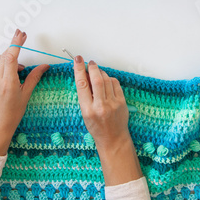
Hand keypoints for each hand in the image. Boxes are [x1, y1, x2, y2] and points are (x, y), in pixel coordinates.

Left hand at [0, 29, 49, 154]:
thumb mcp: (26, 94)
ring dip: (8, 56)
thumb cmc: (13, 113)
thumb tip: (44, 66)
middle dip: (14, 45)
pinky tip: (5, 68)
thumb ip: (34, 77)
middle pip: (5, 55)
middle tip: (23, 38)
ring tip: (19, 66)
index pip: (11, 56)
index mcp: (8, 82)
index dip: (16, 43)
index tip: (21, 34)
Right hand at [74, 56, 141, 185]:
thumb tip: (84, 75)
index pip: (82, 85)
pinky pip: (115, 84)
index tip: (77, 60)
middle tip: (90, 63)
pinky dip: (110, 79)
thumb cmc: (96, 128)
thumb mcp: (85, 113)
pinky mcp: (122, 102)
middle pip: (96, 79)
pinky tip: (106, 80)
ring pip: (107, 79)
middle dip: (92, 67)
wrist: (113, 139)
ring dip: (101, 72)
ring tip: (97, 72)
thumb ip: (85, 95)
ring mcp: (113, 104)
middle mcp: (101, 106)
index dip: (79, 70)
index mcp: (88, 110)